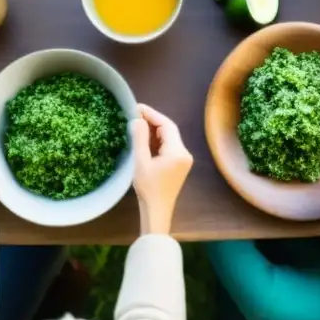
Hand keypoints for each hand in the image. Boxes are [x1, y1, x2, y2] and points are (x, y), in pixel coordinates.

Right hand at [131, 103, 192, 234]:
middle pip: (169, 130)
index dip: (152, 114)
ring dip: (154, 130)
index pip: (166, 125)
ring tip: (137, 124)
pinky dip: (157, 141)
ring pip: (169, 138)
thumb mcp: (141, 162)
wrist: (157, 212)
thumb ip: (140, 139)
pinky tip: (145, 139)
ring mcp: (183, 159)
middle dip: (153, 121)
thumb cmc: (148, 189)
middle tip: (135, 114)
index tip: (137, 107)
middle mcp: (184, 153)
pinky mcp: (179, 164)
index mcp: (178, 152)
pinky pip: (168, 146)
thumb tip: (138, 119)